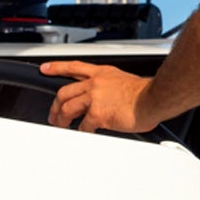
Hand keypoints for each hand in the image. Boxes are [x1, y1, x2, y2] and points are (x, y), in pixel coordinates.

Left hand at [41, 60, 158, 132]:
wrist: (153, 99)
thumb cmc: (145, 92)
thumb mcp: (124, 81)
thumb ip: (110, 87)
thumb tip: (107, 98)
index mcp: (102, 73)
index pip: (74, 67)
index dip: (57, 68)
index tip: (46, 69)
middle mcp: (95, 84)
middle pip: (64, 92)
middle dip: (55, 104)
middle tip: (53, 113)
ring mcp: (94, 98)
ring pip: (67, 108)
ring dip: (61, 119)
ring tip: (61, 125)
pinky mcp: (97, 114)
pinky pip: (83, 126)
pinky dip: (81, 131)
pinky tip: (84, 133)